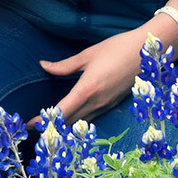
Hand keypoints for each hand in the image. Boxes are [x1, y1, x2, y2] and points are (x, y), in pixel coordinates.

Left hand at [38, 24, 154, 125]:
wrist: (147, 52)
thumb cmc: (117, 48)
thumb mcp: (88, 54)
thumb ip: (65, 66)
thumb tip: (43, 66)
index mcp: (87, 89)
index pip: (62, 111)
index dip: (45, 120)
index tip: (30, 124)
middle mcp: (96, 102)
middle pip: (69, 122)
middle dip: (51, 127)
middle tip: (33, 129)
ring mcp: (106, 106)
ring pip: (81, 123)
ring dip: (64, 127)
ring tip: (48, 128)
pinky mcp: (112, 105)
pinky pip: (91, 119)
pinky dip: (78, 123)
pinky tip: (71, 121)